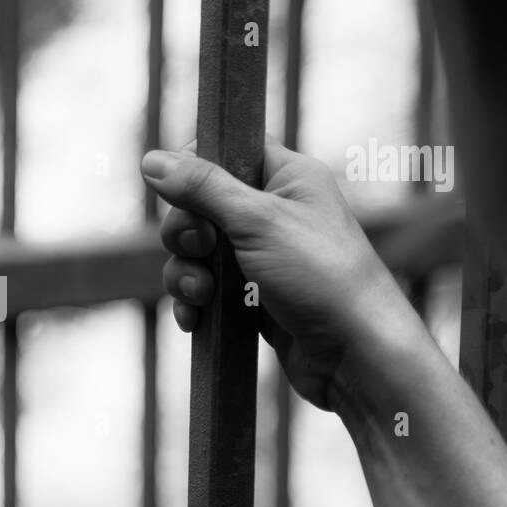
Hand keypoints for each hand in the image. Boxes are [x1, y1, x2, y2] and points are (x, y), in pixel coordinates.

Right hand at [142, 139, 417, 410]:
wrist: (355, 355)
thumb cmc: (321, 277)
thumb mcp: (258, 221)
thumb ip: (202, 188)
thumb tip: (151, 160)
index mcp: (287, 177)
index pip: (226, 151)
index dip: (196, 171)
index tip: (188, 197)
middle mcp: (273, 212)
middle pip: (199, 205)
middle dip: (185, 233)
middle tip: (201, 249)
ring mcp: (261, 257)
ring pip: (196, 252)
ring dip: (187, 273)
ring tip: (202, 296)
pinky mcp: (252, 297)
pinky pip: (205, 289)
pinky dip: (194, 301)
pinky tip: (196, 319)